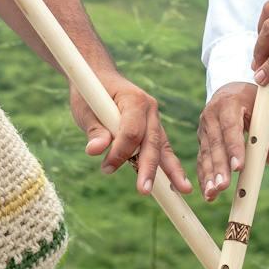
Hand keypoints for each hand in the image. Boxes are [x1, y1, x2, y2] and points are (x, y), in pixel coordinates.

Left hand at [70, 76, 191, 196]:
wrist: (99, 77)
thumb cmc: (90, 93)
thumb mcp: (85, 109)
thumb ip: (94, 130)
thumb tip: (95, 150)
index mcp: (133, 99)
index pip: (131, 131)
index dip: (120, 152)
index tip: (105, 168)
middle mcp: (150, 108)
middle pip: (151, 142)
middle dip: (149, 168)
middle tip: (145, 190)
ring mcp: (154, 119)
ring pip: (163, 147)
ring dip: (170, 171)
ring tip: (183, 191)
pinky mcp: (154, 129)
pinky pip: (162, 149)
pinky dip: (168, 166)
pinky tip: (178, 185)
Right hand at [196, 82, 268, 201]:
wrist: (229, 91)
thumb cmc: (252, 102)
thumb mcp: (265, 114)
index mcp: (229, 104)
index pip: (231, 128)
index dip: (234, 148)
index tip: (239, 167)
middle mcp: (212, 115)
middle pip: (216, 144)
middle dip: (219, 167)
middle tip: (223, 186)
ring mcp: (203, 128)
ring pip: (206, 154)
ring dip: (209, 176)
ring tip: (213, 194)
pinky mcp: (201, 139)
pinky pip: (201, 160)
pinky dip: (204, 177)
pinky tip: (208, 193)